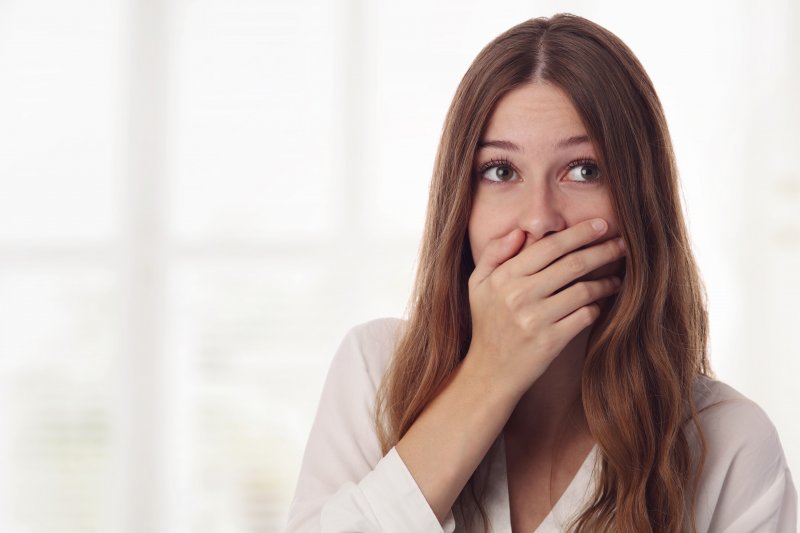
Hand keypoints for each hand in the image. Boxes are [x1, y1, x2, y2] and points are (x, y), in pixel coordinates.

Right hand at [464, 219, 625, 398]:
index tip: (601, 225)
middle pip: (572, 264)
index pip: (548, 247)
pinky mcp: (550, 342)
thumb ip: (494, 253)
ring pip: (584, 290)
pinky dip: (596, 307)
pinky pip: (585, 316)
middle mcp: (519, 296)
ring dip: (606, 281)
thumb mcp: (478, 284)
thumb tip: (521, 232)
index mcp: (504, 277)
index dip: (579, 233)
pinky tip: (600, 304)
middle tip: (623, 244)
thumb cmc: (487, 323)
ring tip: (616, 278)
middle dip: (603, 250)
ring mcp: (535, 320)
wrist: (489, 372)